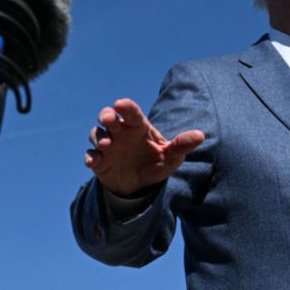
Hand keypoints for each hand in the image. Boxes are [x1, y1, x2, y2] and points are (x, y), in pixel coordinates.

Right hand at [84, 98, 204, 197]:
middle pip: (108, 117)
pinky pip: (90, 156)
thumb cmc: (156, 163)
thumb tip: (200, 135)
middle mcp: (120, 132)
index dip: (125, 106)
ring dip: (99, 137)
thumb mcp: (172, 157)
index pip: (131, 112)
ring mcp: (107, 146)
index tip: (121, 104)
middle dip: (106, 115)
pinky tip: (93, 162)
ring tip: (107, 145)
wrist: (140, 186)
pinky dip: (90, 157)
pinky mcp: (99, 161)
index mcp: (137, 127)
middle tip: (108, 120)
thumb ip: (182, 145)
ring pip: (96, 134)